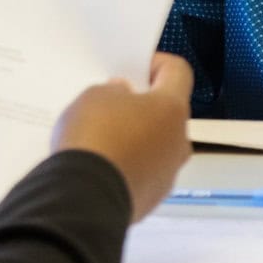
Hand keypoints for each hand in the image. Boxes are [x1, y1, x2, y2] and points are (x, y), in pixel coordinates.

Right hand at [52, 52, 193, 220]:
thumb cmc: (94, 137)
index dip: (156, 63)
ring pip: (157, 146)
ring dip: (137, 139)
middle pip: (167, 114)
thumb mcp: (94, 96)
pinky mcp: (151, 199)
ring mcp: (168, 174)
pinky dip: (128, 166)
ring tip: (103, 138)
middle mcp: (178, 141)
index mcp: (171, 109)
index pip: (178, 72)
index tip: (133, 68)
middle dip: (143, 106)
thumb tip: (123, 96)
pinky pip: (144, 173)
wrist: (84, 197)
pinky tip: (102, 165)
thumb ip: (113, 90)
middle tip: (113, 104)